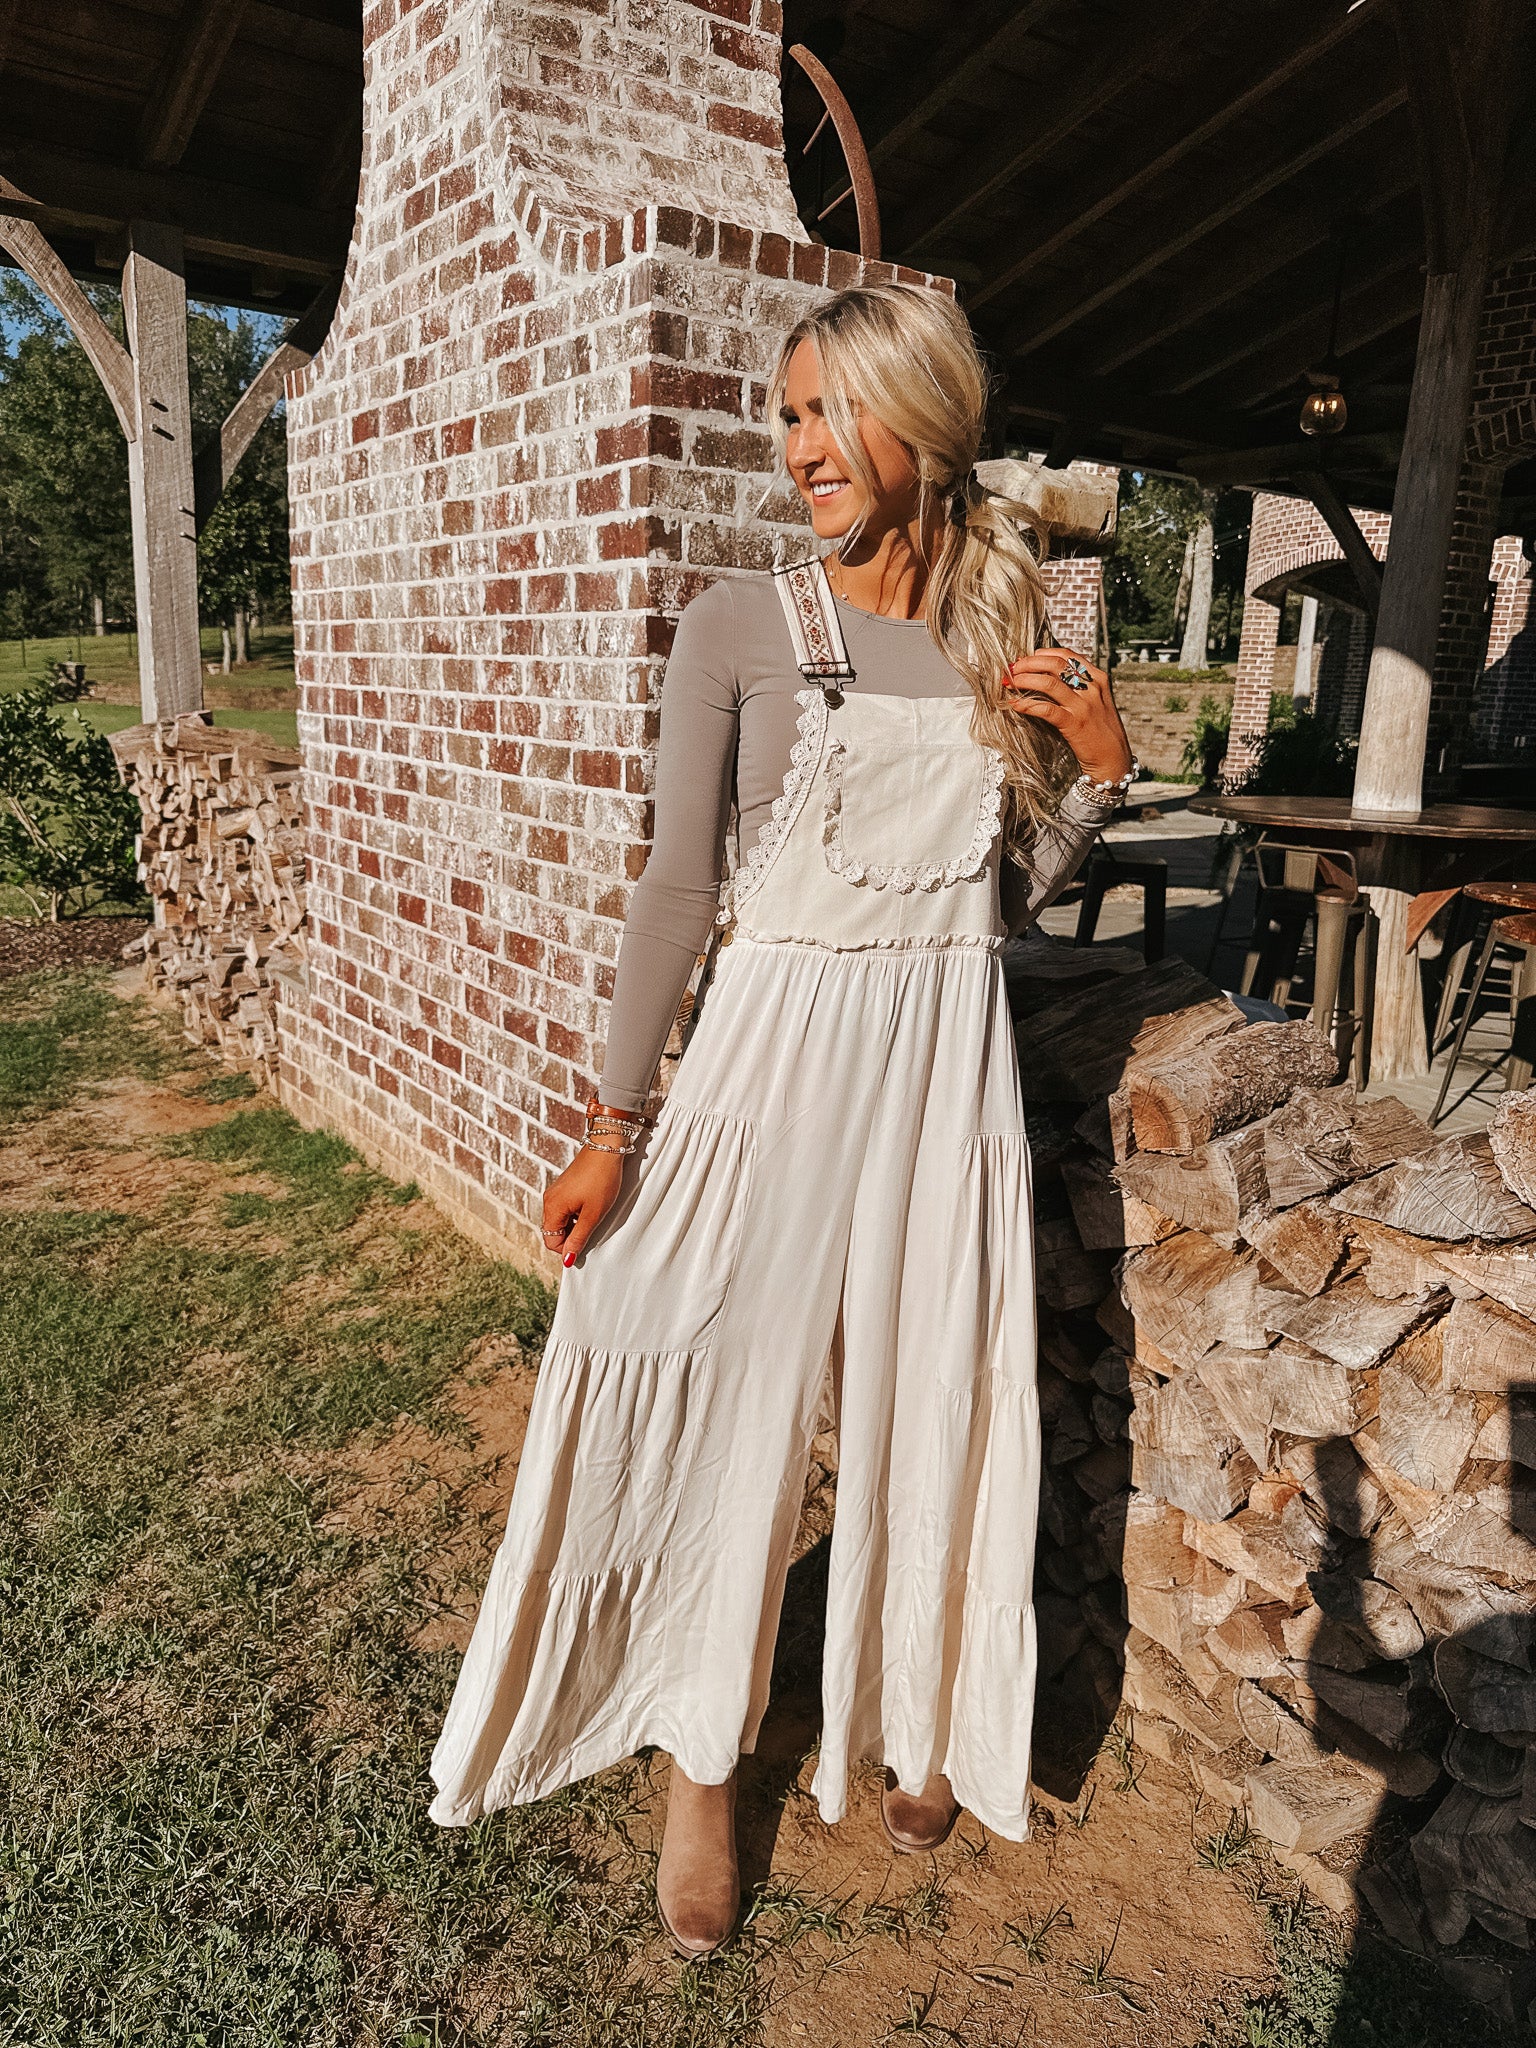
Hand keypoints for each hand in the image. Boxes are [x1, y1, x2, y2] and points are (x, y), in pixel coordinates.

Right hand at [542, 1145, 624, 1268]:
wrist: (606, 1148)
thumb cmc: (601, 1178)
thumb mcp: (593, 1214)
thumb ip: (579, 1238)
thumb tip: (567, 1259)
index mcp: (552, 1208)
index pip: (551, 1241)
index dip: (566, 1249)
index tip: (584, 1247)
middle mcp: (549, 1200)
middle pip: (554, 1231)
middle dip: (571, 1236)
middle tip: (592, 1230)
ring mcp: (556, 1192)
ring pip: (560, 1220)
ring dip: (575, 1225)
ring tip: (593, 1216)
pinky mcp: (564, 1187)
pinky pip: (565, 1209)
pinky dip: (576, 1214)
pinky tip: (591, 1207)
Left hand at [1002, 647, 1132, 786]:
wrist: (1113, 758)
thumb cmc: (1101, 730)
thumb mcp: (1096, 700)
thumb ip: (1079, 685)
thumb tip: (1048, 674)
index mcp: (1097, 678)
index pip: (1066, 655)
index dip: (1042, 654)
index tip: (1026, 658)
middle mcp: (1092, 688)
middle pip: (1054, 664)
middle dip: (1028, 663)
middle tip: (1012, 668)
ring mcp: (1083, 705)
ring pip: (1048, 683)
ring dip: (1024, 680)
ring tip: (1009, 682)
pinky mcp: (1074, 723)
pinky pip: (1045, 709)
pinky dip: (1026, 705)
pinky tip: (1015, 704)